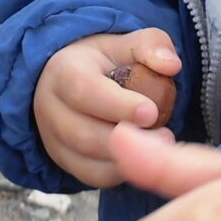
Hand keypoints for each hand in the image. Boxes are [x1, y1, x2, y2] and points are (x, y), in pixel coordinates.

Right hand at [33, 29, 180, 186]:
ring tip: (159, 145)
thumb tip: (171, 65)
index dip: (117, 105)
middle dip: (126, 138)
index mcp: (63, 71)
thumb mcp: (126, 43)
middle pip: (83, 133)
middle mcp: (49, 106)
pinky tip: (143, 158)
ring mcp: (52, 137)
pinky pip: (91, 176)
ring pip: (86, 159)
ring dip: (126, 157)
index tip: (150, 112)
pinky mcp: (63, 160)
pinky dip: (120, 172)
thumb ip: (151, 46)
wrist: (75, 80)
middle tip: (165, 135)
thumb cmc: (105, 62)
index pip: (84, 90)